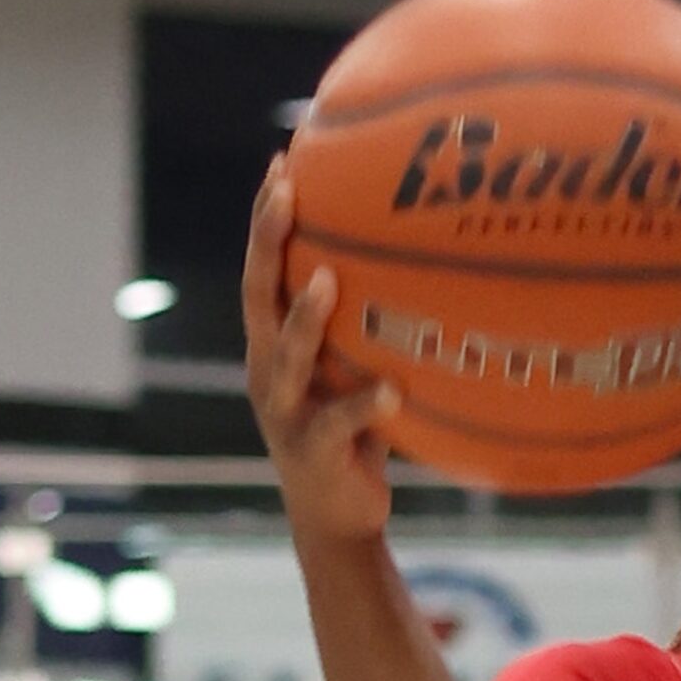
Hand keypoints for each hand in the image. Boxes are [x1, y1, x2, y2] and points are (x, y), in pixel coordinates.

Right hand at [243, 156, 400, 548]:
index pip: (264, 270)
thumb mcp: (352, 371)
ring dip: (307, 316)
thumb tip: (421, 268)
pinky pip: (340, 422)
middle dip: (269, 241)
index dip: (267, 220)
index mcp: (274, 346)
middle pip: (259, 295)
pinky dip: (365, 403)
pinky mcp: (313, 451)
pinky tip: (394, 386)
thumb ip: (365, 329)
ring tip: (330, 277)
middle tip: (287, 192)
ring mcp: (285, 411)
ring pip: (289, 355)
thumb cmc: (354, 434)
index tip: (282, 163)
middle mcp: (268, 370)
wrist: (336, 517)